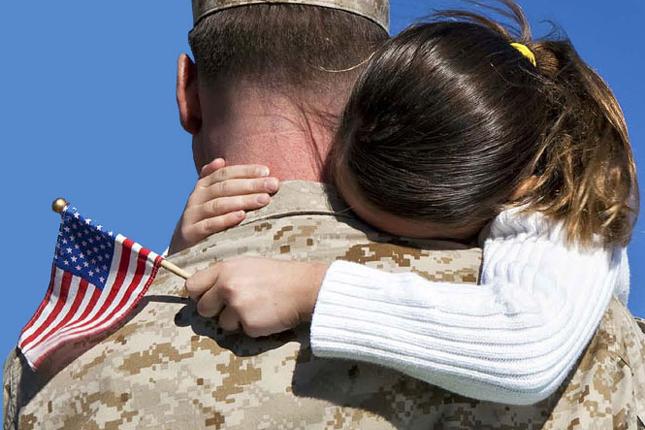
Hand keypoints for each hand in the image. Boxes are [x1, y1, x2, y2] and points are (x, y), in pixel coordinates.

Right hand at [169, 160, 279, 253]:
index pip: (225, 174)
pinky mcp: (190, 233)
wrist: (182, 248)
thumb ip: (218, 182)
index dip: (246, 171)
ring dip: (243, 201)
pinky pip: (209, 225)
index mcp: (203, 186)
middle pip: (225, 187)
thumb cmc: (205, 221)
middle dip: (251, 185)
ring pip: (219, 204)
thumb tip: (220, 160)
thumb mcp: (210, 200)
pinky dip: (226, 219)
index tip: (267, 172)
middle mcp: (196, 198)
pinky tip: (242, 216)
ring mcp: (192, 215)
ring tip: (264, 200)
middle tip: (273, 185)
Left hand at [185, 258, 328, 337]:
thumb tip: (203, 290)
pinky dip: (250, 327)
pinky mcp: (247, 323)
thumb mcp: (247, 266)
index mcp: (224, 269)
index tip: (207, 298)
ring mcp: (236, 306)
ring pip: (221, 323)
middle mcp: (226, 286)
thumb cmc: (276, 276)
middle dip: (215, 311)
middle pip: (202, 308)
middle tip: (234, 306)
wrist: (303, 287)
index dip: (198, 294)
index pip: (192, 286)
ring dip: (235, 320)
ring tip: (255, 308)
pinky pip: (240, 331)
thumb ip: (224, 276)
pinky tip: (264, 315)